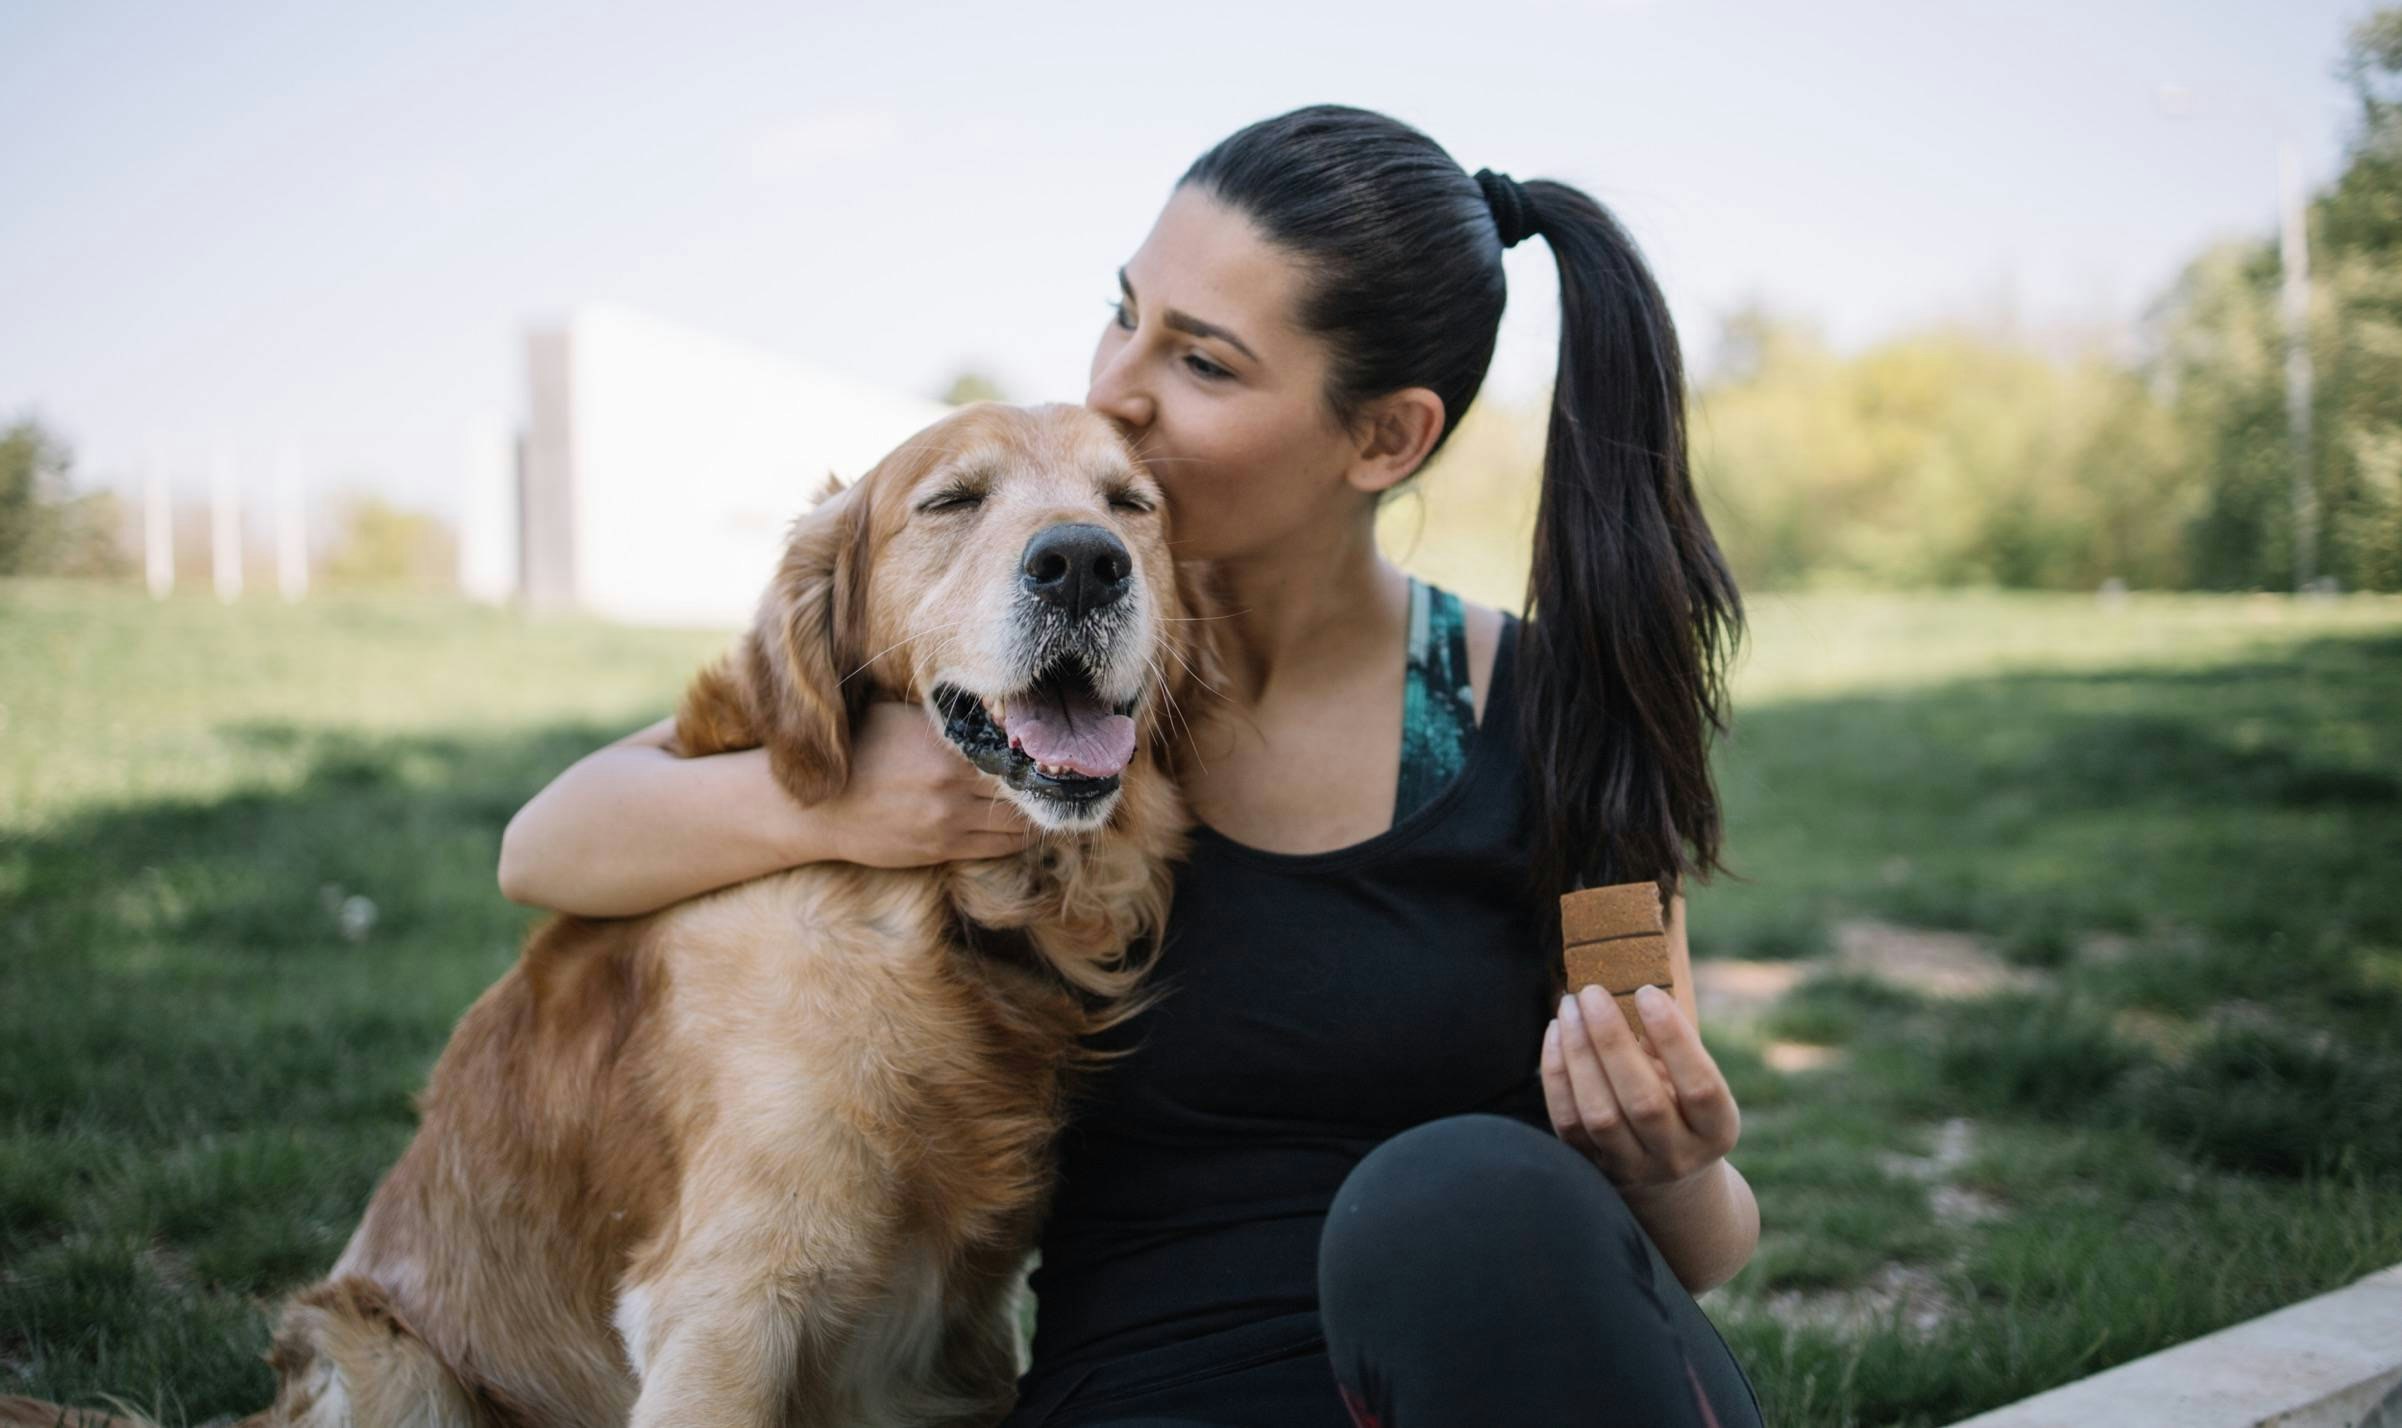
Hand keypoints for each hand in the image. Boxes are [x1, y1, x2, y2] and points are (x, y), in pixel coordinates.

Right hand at [803, 700, 1038, 867]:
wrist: (818, 811)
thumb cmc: (860, 750)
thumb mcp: (900, 719)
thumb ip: (947, 720)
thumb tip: (997, 708)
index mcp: (942, 747)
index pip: (1010, 748)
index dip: (1038, 748)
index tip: (1059, 742)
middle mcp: (949, 787)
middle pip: (1021, 788)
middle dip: (1047, 782)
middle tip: (1069, 773)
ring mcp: (947, 824)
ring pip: (1016, 823)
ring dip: (1038, 812)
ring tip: (1056, 800)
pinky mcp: (941, 851)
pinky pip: (998, 848)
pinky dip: (1019, 836)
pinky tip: (1027, 823)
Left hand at [1539, 983, 1740, 1198]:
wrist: (1664, 1169)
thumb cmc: (1681, 1102)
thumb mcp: (1693, 1077)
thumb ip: (1673, 1043)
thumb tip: (1636, 989)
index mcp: (1717, 1130)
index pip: (1700, 1086)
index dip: (1674, 1039)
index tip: (1646, 992)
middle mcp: (1677, 1156)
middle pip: (1643, 1102)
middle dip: (1613, 1041)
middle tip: (1592, 993)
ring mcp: (1633, 1168)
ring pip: (1600, 1114)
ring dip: (1579, 1053)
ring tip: (1570, 1007)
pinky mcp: (1593, 1168)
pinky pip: (1568, 1121)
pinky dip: (1558, 1074)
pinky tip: (1557, 1034)